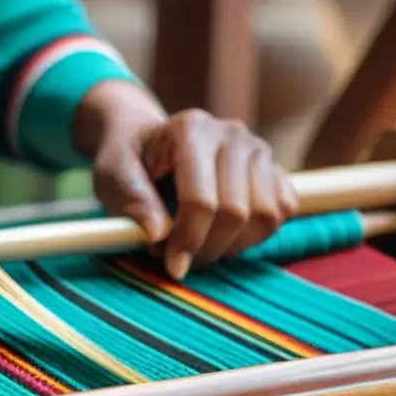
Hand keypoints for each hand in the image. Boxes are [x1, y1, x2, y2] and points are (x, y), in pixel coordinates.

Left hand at [75, 80, 297, 279]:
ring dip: (233, 245)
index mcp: (190, 128)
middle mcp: (231, 133)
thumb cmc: (129, 160)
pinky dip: (256, 235)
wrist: (149, 142)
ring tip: (201, 245)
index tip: (174, 267)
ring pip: (265, 216)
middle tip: (182, 259)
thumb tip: (157, 233)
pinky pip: (282, 213)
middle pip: (236, 211)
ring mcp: (258, 149)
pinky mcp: (274, 168)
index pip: (201, 199)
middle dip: (208, 247)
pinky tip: (225, 233)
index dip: (188, 239)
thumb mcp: (113, 175)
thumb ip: (132, 199)